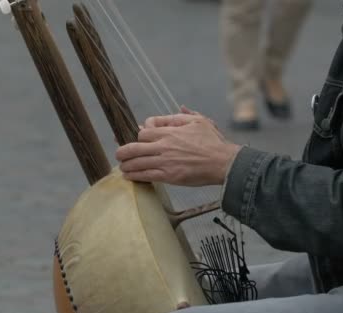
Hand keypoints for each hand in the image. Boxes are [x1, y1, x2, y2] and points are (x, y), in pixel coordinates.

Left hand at [115, 107, 240, 185]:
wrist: (223, 162)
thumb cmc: (213, 142)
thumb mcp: (200, 121)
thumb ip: (185, 115)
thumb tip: (180, 107)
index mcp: (170, 131)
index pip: (144, 130)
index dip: (139, 134)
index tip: (138, 138)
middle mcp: (164, 145)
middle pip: (135, 146)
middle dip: (123, 151)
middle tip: (119, 154)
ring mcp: (165, 161)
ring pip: (137, 162)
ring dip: (126, 165)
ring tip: (122, 166)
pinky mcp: (169, 176)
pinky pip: (146, 175)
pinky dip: (135, 175)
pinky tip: (129, 176)